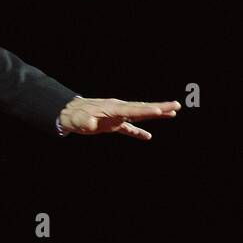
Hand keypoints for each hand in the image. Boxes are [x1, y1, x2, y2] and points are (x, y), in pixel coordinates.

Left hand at [58, 97, 180, 139]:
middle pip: (142, 108)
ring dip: (155, 114)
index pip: (134, 109)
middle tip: (176, 106)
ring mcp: (116, 116)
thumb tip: (90, 124)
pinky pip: (128, 127)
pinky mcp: (112, 123)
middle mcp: (118, 109)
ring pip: (139, 114)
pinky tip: (147, 137)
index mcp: (113, 108)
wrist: (66, 113)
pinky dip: (137, 131)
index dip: (148, 110)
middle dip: (159, 107)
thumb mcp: (77, 119)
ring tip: (172, 113)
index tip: (162, 109)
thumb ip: (85, 121)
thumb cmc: (72, 116)